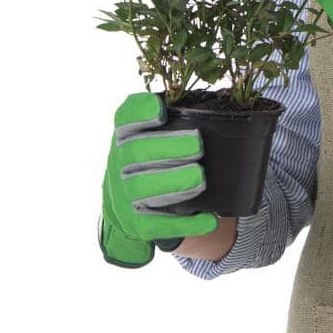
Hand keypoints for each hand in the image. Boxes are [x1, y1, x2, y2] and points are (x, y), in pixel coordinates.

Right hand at [99, 91, 219, 267]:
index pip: (124, 118)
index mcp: (125, 135)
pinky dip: (184, 224)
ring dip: (173, 182)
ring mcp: (124, 194)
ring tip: (200, 178)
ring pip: (141, 189)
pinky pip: (155, 225)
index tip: (160, 110)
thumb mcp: (154, 135)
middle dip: (168, 148)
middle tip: (197, 145)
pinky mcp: (135, 222)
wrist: (126, 204)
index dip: (139, 113)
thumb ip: (175, 119)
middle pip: (136, 153)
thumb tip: (213, 107)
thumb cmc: (151, 159)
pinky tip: (209, 219)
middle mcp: (119, 163)